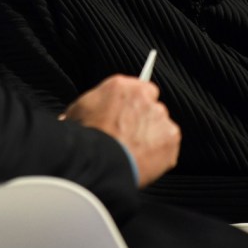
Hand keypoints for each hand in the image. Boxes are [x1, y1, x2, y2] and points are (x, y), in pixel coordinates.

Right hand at [62, 74, 180, 186]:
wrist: (100, 161)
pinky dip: (159, 154)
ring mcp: (160, 116)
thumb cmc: (86, 138)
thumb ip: (90, 107)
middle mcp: (144, 96)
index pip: (136, 89)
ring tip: (133, 153)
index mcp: (121, 86)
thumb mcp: (76, 112)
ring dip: (151, 137)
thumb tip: (84, 115)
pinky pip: (168, 145)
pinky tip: (142, 161)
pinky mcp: (171, 136)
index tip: (127, 116)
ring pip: (160, 125)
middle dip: (142, 121)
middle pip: (150, 106)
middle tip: (127, 138)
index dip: (132, 105)